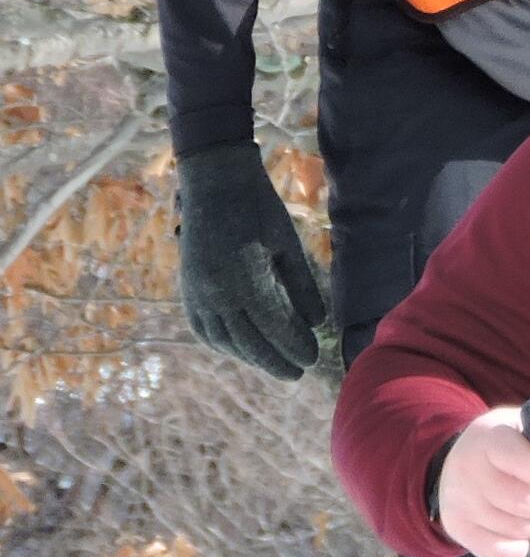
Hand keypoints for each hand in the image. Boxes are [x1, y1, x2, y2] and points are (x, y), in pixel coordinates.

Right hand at [176, 142, 327, 380]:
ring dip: (249, 357)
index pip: (275, 327)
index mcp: (246, 279)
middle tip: (297, 373)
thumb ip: (301, 286)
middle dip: (275, 361)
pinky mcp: (187, 290)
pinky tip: (241, 349)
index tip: (313, 358)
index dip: (294, 346)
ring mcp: (197, 293)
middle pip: (249, 342)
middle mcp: (217, 292)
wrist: (214, 183)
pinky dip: (223, 344)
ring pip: (224, 340)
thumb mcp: (288, 244)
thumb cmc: (260, 209)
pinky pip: (203, 329)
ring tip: (273, 363)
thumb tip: (317, 323)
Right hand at [435, 404, 529, 556]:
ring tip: (528, 506)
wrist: (460, 464)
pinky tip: (515, 528)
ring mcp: (460, 502)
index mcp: (490, 438)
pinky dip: (518, 546)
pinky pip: (503, 552)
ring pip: (520, 529)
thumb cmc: (507, 445)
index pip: (529, 464)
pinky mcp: (458, 529)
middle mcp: (468, 469)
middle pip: (529, 502)